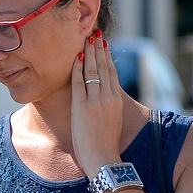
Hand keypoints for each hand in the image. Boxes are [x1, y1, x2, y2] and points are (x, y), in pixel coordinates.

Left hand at [70, 31, 125, 178]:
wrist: (103, 158)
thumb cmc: (107, 146)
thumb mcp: (112, 123)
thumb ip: (109, 109)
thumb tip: (104, 102)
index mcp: (117, 101)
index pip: (112, 74)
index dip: (107, 58)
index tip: (104, 45)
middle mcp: (108, 98)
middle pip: (103, 68)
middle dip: (99, 49)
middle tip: (96, 34)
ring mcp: (96, 101)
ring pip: (92, 71)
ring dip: (89, 53)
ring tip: (87, 39)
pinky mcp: (83, 106)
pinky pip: (79, 82)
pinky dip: (77, 67)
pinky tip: (76, 56)